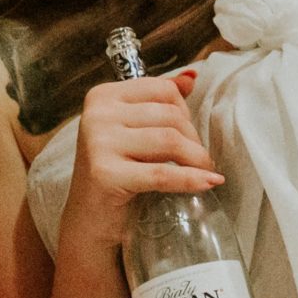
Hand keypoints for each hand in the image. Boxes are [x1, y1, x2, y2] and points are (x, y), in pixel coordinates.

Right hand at [59, 72, 218, 250]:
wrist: (89, 220)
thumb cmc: (116, 173)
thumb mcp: (133, 132)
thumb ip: (157, 102)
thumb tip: (192, 77)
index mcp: (102, 97)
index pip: (162, 89)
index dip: (184, 111)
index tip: (187, 135)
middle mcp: (97, 115)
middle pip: (169, 114)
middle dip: (192, 138)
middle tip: (198, 160)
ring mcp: (98, 143)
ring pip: (169, 140)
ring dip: (197, 159)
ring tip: (205, 172)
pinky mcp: (105, 174)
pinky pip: (161, 174)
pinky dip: (190, 179)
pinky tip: (208, 183)